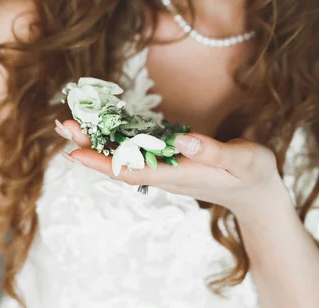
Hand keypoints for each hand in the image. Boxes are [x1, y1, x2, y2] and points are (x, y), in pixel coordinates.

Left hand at [56, 119, 282, 215]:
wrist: (256, 193)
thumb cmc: (252, 174)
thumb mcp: (242, 160)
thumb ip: (214, 151)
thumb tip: (182, 141)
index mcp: (181, 175)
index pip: (134, 170)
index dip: (103, 162)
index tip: (75, 152)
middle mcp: (167, 174)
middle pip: (120, 164)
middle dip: (89, 148)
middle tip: (62, 127)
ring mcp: (167, 168)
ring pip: (124, 158)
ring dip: (97, 143)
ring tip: (71, 125)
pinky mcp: (169, 160)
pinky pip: (136, 151)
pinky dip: (115, 140)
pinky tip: (103, 129)